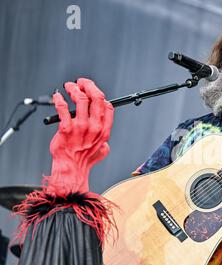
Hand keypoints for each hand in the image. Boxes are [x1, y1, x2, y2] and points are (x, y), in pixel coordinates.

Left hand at [46, 78, 113, 195]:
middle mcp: (94, 127)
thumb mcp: (103, 150)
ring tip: (69, 86)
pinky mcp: (66, 128)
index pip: (107, 106)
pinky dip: (59, 98)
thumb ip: (105, 141)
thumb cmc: (85, 160)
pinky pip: (62, 107)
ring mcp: (81, 127)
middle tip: (81, 82)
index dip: (100, 95)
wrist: (71, 168)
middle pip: (96, 97)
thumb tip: (104, 135)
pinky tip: (57, 96)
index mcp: (104, 130)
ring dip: (74, 88)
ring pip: (80, 98)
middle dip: (88, 85)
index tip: (93, 91)